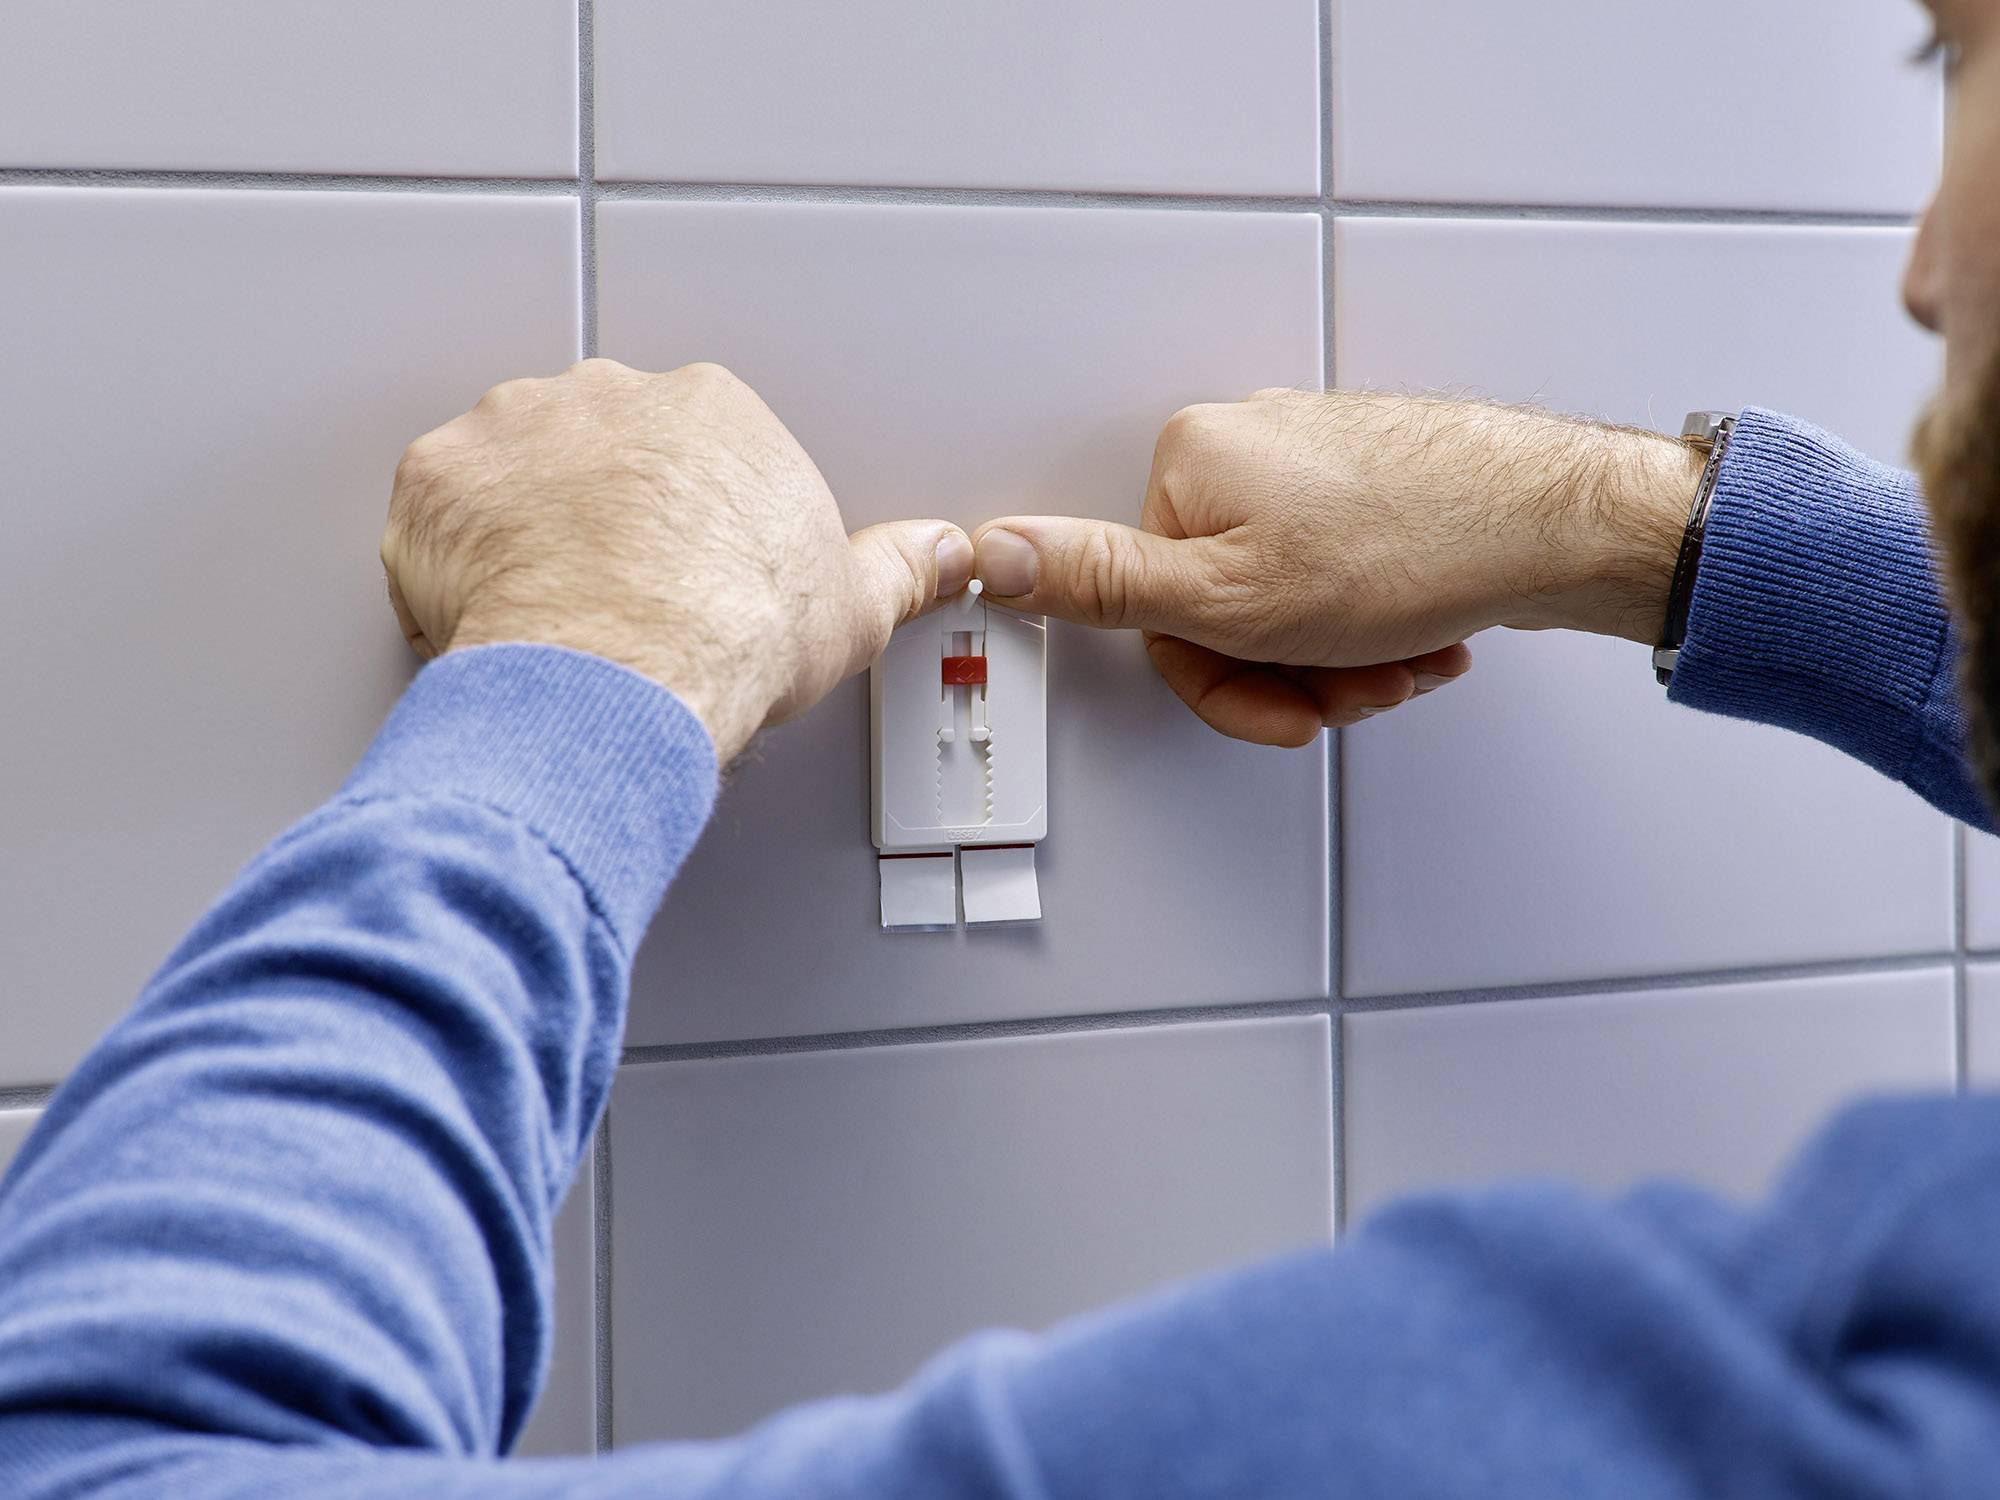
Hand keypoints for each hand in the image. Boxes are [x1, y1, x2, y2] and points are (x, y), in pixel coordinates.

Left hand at [381, 359, 972, 761]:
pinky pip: (433, 515)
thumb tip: (945, 554)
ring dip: (517, 528)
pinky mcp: (438, 478)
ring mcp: (515, 428)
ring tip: (548, 612)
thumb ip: (902, 567)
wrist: (623, 672)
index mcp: (711, 410)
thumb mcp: (853, 606)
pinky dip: (447, 562)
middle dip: (595, 511)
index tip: (679, 570)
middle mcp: (610, 397)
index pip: (689, 446)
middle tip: (611, 594)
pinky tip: (487, 615)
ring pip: (508, 472)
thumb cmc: (728, 633)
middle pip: (595, 445)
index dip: (681, 518)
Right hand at [971, 388, 1697, 746]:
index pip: (1153, 610)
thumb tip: (991, 554)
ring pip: (1285, 603)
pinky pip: (1336, 579)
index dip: (1222, 683)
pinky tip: (1418, 637)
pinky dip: (1373, 626)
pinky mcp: (1364, 479)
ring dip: (1341, 658)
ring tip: (1398, 663)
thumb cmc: (1417, 547)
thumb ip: (1103, 583)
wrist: (1560, 525)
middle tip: (1352, 689)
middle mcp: (1243, 443)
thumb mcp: (1231, 597)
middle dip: (1292, 672)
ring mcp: (1308, 460)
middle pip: (1222, 609)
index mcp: (1190, 461)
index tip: (1280, 707)